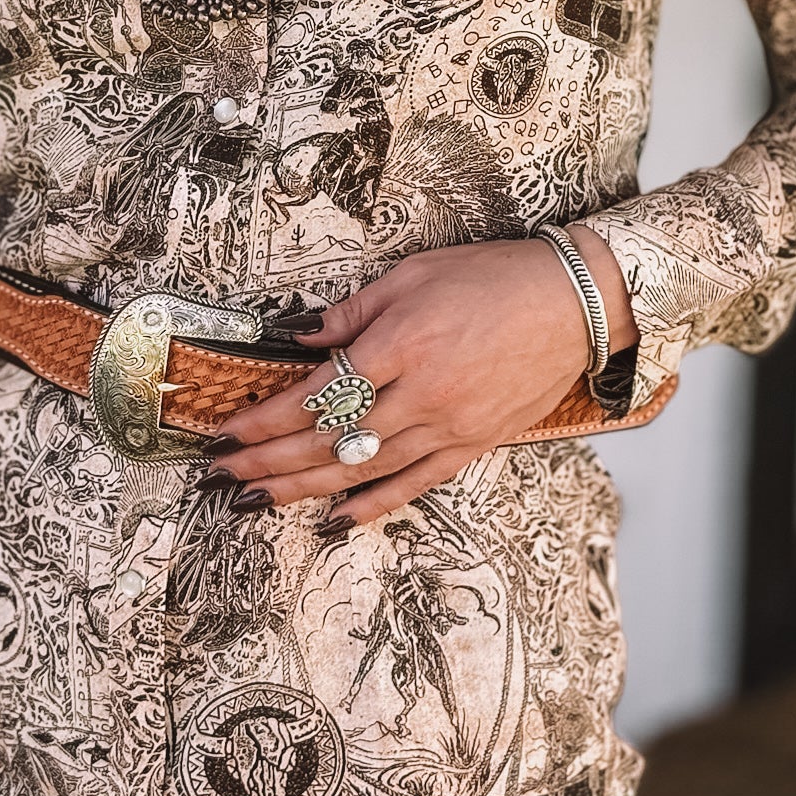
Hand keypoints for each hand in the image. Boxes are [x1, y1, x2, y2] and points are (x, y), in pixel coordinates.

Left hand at [212, 228, 636, 526]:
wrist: (571, 303)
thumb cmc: (493, 278)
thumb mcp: (413, 274)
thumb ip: (353, 311)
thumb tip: (301, 338)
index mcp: (400, 344)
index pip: (316, 394)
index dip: (265, 418)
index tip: (228, 431)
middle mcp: (421, 393)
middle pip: (328, 440)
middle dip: (268, 460)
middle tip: (223, 473)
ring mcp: (448, 426)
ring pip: (361, 470)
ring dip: (302, 488)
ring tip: (256, 499)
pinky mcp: (472, 445)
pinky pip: (413, 485)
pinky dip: (370, 506)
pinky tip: (333, 521)